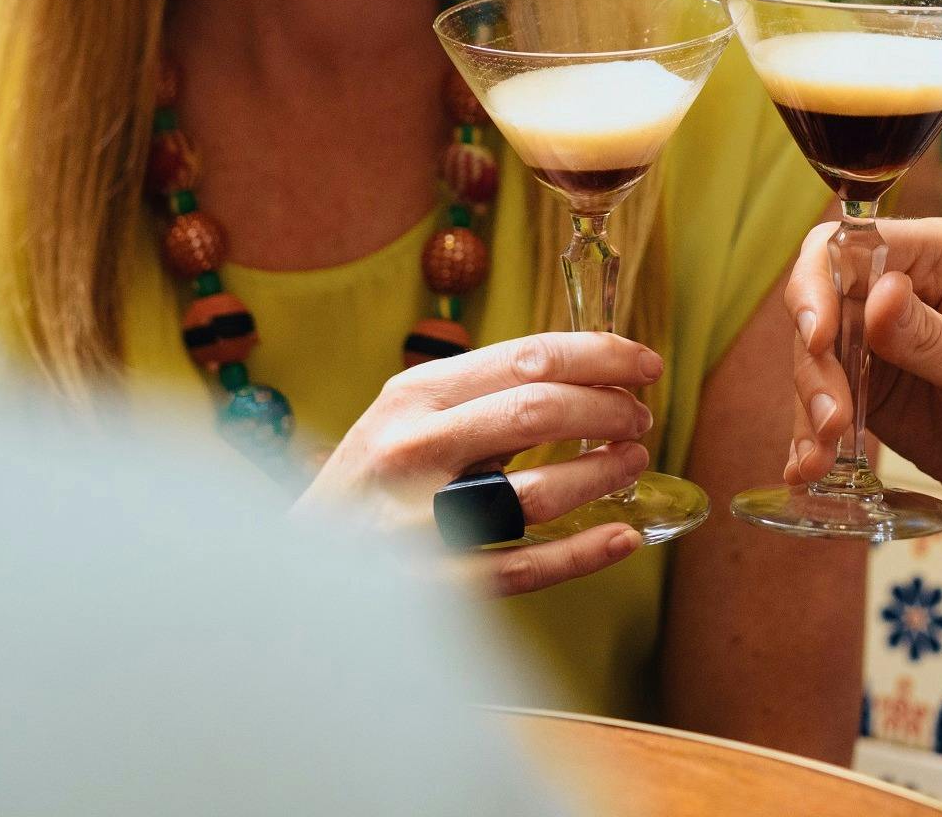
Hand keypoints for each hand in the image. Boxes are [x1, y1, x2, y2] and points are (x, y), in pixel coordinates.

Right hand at [298, 331, 661, 597]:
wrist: (297, 562)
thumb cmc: (373, 478)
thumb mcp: (408, 413)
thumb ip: (483, 392)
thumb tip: (588, 372)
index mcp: (413, 395)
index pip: (527, 356)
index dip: (600, 356)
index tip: (644, 364)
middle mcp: (413, 450)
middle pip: (538, 412)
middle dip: (607, 410)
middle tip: (637, 417)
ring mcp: (420, 521)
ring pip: (537, 494)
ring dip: (602, 475)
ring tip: (630, 463)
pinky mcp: (432, 585)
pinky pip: (524, 568)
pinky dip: (583, 553)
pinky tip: (623, 536)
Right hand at [781, 216, 941, 514]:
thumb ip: (933, 339)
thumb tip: (879, 294)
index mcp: (937, 257)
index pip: (850, 246)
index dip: (819, 285)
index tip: (819, 340)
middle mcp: (899, 286)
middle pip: (820, 300)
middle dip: (816, 362)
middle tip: (832, 421)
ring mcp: (877, 336)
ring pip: (814, 353)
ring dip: (811, 402)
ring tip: (825, 454)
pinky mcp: (867, 383)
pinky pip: (821, 397)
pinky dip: (810, 433)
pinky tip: (810, 467)